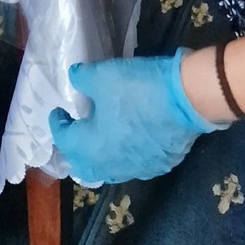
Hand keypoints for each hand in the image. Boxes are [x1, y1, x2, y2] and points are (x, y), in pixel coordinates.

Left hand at [48, 50, 228, 184]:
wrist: (186, 99)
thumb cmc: (137, 89)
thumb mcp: (102, 75)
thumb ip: (83, 78)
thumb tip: (75, 78)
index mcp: (93, 147)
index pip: (65, 141)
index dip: (58, 124)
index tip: (58, 112)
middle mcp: (112, 166)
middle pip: (85, 166)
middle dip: (75, 149)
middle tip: (75, 130)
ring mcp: (138, 169)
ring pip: (110, 168)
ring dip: (100, 154)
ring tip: (99, 136)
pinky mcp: (159, 165)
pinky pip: (133, 164)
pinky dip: (124, 154)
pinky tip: (128, 139)